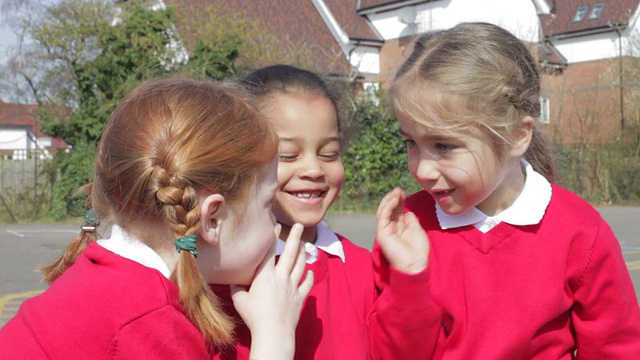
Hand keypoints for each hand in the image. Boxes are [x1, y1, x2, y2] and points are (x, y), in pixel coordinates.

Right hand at [231, 223, 312, 359]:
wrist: (273, 332)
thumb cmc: (254, 317)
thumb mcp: (240, 301)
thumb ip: (238, 288)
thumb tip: (234, 281)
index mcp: (265, 276)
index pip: (269, 252)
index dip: (273, 237)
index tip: (277, 225)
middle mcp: (281, 278)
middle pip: (290, 253)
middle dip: (295, 238)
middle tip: (299, 226)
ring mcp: (292, 287)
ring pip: (300, 265)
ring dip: (303, 253)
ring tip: (305, 244)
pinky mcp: (300, 297)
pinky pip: (306, 284)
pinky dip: (309, 276)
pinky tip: (310, 271)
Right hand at [376, 187, 429, 273]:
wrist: (415, 265)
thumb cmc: (418, 252)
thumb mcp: (417, 230)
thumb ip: (411, 220)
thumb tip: (407, 211)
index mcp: (399, 228)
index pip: (396, 211)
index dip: (399, 201)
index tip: (403, 192)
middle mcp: (391, 228)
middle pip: (389, 209)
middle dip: (394, 198)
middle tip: (399, 189)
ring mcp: (385, 230)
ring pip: (384, 211)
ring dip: (389, 200)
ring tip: (396, 192)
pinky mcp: (382, 233)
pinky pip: (383, 216)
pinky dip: (387, 206)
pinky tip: (393, 199)